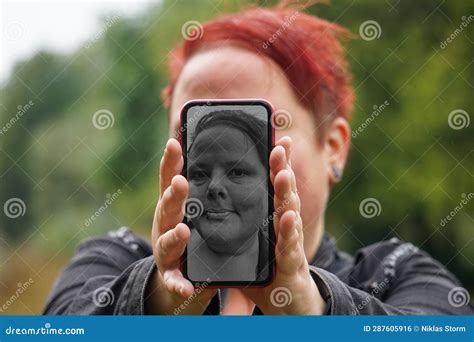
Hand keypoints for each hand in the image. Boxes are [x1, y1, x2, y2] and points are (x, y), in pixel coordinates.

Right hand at [146, 138, 216, 314]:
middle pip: (167, 207)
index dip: (170, 162)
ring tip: (183, 231)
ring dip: (174, 236)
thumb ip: (192, 178)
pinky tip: (185, 287)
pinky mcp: (171, 276)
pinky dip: (178, 284)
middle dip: (173, 195)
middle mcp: (165, 224)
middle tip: (181, 183)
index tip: (174, 143)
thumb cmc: (185, 230)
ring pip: (167, 242)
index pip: (170, 179)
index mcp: (172, 205)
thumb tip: (195, 138)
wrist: (178, 274)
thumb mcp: (187, 205)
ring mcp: (165, 250)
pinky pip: (174, 280)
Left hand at [242, 136, 326, 314]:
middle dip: (282, 168)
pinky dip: (288, 231)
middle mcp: (284, 226)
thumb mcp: (251, 243)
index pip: (273, 187)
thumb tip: (217, 206)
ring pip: (288, 214)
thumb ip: (238, 226)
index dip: (275, 164)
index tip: (276, 140)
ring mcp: (290, 243)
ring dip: (286, 193)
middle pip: (283, 193)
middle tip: (280, 145)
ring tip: (283, 173)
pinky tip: (287, 217)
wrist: (287, 303)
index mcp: (272, 219)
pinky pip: (288, 246)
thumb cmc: (268, 269)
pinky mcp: (290, 264)